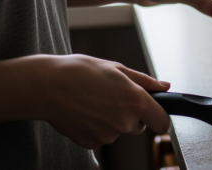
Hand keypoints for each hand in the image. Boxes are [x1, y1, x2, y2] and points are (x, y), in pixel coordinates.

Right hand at [40, 55, 170, 148]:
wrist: (46, 87)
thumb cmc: (79, 73)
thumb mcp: (117, 68)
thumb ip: (145, 81)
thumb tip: (164, 86)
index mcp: (135, 100)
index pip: (162, 122)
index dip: (160, 117)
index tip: (155, 113)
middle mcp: (124, 121)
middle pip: (139, 126)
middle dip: (131, 114)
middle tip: (112, 96)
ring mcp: (108, 135)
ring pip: (119, 130)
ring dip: (112, 120)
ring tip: (94, 101)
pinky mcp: (92, 143)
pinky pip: (102, 137)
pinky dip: (97, 127)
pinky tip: (85, 112)